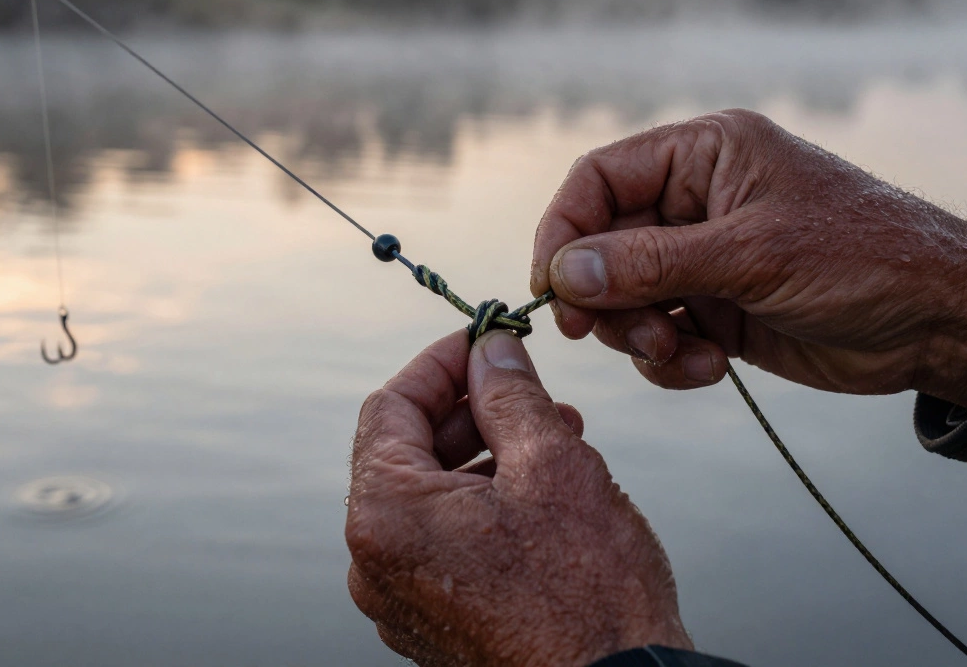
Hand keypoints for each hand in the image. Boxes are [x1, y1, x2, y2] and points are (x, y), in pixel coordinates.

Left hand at [346, 330, 690, 665]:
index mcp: (386, 516)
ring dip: (486, 457)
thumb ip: (508, 394)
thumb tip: (490, 351)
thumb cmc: (589, 598)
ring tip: (555, 438)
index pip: (390, 406)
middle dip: (472, 412)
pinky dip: (484, 506)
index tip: (483, 342)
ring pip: (431, 498)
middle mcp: (376, 562)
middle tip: (530, 390)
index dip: (441, 364)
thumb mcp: (552, 464)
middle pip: (407, 452)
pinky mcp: (434, 624)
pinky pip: (445, 542)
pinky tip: (542, 493)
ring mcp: (402, 600)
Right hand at [530, 109, 966, 408]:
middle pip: (602, 245)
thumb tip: (564, 272)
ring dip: (638, 335)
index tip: (552, 288)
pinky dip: (669, 359)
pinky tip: (709, 369)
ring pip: (624, 297)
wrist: (940, 323)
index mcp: (705, 155)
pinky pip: (658, 335)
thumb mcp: (753, 254)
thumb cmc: (865, 259)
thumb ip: (652, 263)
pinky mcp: (717, 309)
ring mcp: (704, 259)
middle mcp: (696, 202)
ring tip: (681, 353)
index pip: (600, 180)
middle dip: (605, 296)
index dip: (565, 230)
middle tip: (612, 334)